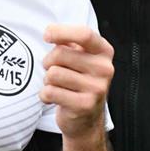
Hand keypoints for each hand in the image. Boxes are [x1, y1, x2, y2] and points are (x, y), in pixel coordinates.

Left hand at [40, 25, 113, 139]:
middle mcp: (104, 68)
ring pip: (53, 73)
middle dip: (48, 61)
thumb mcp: (79, 57)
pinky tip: (54, 98)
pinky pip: (50, 92)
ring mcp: (97, 88)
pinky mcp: (85, 105)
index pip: (84, 34)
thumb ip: (68, 42)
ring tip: (57, 85)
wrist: (87, 118)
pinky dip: (45, 95)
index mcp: (104, 51)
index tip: (47, 35)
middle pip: (61, 53)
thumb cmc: (79, 81)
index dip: (61, 31)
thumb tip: (51, 32)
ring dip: (47, 80)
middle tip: (54, 70)